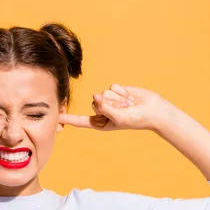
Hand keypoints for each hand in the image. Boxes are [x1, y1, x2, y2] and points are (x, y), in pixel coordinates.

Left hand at [59, 84, 176, 130]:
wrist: (153, 110)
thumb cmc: (136, 119)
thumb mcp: (118, 118)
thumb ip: (105, 108)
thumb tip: (97, 95)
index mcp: (101, 123)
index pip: (82, 121)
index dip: (69, 119)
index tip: (57, 117)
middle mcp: (103, 111)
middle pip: (94, 102)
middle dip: (109, 104)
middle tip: (123, 109)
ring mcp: (109, 100)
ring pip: (103, 93)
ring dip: (117, 98)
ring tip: (128, 104)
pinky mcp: (116, 90)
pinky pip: (112, 87)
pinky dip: (122, 91)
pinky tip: (130, 97)